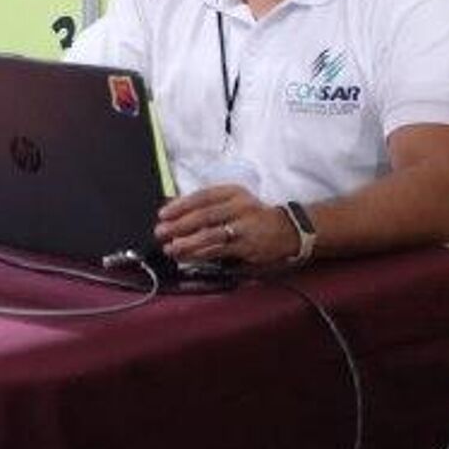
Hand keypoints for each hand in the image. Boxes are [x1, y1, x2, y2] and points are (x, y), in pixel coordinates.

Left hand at [156, 185, 294, 266]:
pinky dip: (200, 254)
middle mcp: (240, 207)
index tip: (163, 213)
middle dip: (180, 225)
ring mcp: (245, 227)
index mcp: (233, 192)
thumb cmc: (252, 215)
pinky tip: (187, 256)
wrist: (286, 229)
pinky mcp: (247, 246)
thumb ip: (205, 204)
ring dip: (188, 243)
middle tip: (161, 232)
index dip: (181, 205)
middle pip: (205, 216)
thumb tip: (173, 205)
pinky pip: (219, 251)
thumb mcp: (232, 201)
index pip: (203, 196)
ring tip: (170, 247)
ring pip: (211, 235)